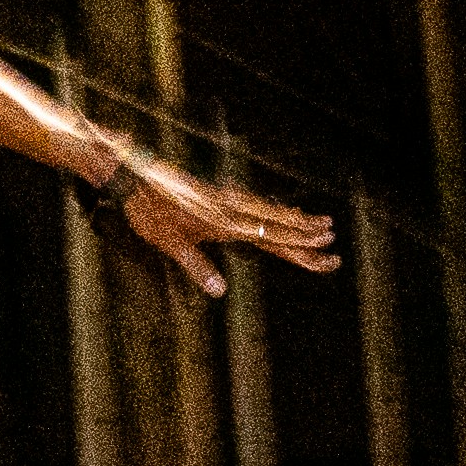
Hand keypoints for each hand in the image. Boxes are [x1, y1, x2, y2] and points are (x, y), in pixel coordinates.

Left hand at [106, 149, 341, 298]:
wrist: (131, 174)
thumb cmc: (147, 211)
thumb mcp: (169, 243)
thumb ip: (196, 266)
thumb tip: (221, 292)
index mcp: (224, 223)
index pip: (272, 241)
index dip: (301, 251)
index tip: (326, 257)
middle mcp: (230, 208)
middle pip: (277, 223)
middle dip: (307, 233)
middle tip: (334, 239)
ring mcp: (225, 198)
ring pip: (269, 210)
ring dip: (295, 219)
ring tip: (321, 223)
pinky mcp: (216, 192)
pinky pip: (254, 202)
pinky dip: (274, 209)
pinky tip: (281, 210)